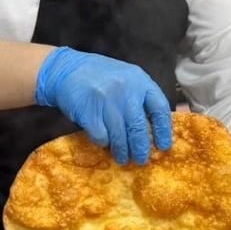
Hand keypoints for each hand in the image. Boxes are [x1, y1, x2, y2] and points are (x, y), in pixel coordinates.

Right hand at [34, 47, 171, 165]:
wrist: (66, 69)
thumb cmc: (102, 77)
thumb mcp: (128, 79)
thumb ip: (141, 97)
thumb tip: (155, 129)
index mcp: (140, 80)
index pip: (160, 108)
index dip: (164, 130)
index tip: (164, 146)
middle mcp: (126, 89)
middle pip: (139, 127)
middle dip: (141, 148)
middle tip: (141, 159)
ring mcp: (107, 99)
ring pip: (120, 135)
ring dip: (122, 151)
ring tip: (122, 158)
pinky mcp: (88, 110)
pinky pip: (101, 136)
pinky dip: (103, 143)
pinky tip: (104, 143)